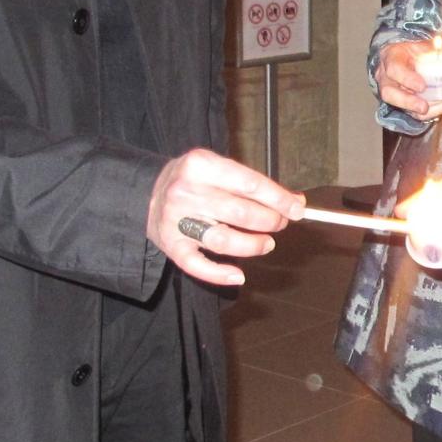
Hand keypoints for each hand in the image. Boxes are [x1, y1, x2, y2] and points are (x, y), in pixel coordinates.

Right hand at [146, 149, 304, 286]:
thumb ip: (253, 185)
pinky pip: (197, 265)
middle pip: (240, 212)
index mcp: (200, 165)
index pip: (250, 184)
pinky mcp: (170, 245)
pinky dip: (220, 274)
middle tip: (280, 224)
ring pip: (223, 240)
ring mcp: (176, 220)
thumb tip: (295, 202)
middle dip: (269, 221)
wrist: (144, 192)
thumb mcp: (219, 169)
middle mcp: (186, 191)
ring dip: (252, 245)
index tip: (298, 209)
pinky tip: (239, 276)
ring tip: (266, 243)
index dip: (278, 199)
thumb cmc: (193, 180)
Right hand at [376, 38, 441, 121]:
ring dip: (418, 110)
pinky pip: (411, 112)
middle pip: (389, 93)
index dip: (407, 78)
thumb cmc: (421, 49)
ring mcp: (392, 91)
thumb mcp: (435, 47)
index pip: (394, 68)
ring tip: (435, 110)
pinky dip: (429, 111)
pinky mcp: (401, 102)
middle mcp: (387, 77)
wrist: (410, 54)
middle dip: (407, 102)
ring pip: (398, 106)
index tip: (422, 86)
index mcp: (392, 57)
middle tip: (424, 107)